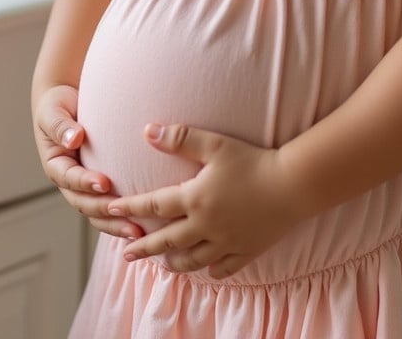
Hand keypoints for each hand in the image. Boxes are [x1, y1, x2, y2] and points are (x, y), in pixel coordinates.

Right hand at [32, 84, 142, 240]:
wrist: (67, 101)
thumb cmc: (57, 105)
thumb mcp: (53, 112)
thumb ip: (61, 126)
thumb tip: (75, 138)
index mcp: (56, 166)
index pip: (69, 179)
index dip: (85, 183)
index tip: (104, 183)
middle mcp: (70, 181)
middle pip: (85, 204)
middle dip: (106, 213)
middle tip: (128, 219)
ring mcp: (85, 186)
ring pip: (99, 213)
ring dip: (117, 224)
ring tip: (140, 232)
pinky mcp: (101, 184)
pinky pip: (112, 204)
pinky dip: (124, 216)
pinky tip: (146, 224)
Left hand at [106, 124, 300, 278]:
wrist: (291, 184)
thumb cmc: (253, 160)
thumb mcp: (215, 144)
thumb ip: (180, 138)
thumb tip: (147, 132)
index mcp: (195, 199)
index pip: (154, 206)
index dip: (130, 208)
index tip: (110, 210)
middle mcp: (205, 225)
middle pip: (167, 241)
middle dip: (144, 247)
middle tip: (126, 254)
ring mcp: (225, 241)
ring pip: (192, 260)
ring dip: (174, 263)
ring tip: (163, 265)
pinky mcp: (246, 250)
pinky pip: (224, 267)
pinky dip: (212, 270)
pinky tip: (207, 268)